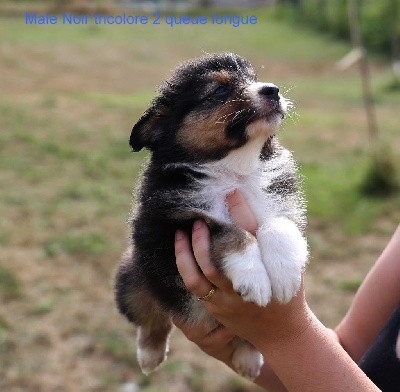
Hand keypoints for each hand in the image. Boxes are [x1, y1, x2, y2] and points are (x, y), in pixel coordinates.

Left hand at [174, 189, 308, 347]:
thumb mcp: (287, 263)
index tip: (231, 191)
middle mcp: (244, 288)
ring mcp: (226, 302)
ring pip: (196, 278)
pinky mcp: (216, 310)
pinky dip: (185, 268)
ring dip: (185, 254)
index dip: (240, 211)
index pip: (250, 236)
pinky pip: (194, 288)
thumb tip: (247, 207)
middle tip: (197, 220)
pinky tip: (182, 252)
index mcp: (266, 271)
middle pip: (216, 261)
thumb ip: (269, 238)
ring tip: (180, 234)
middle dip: (201, 239)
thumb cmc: (285, 290)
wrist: (282, 331)